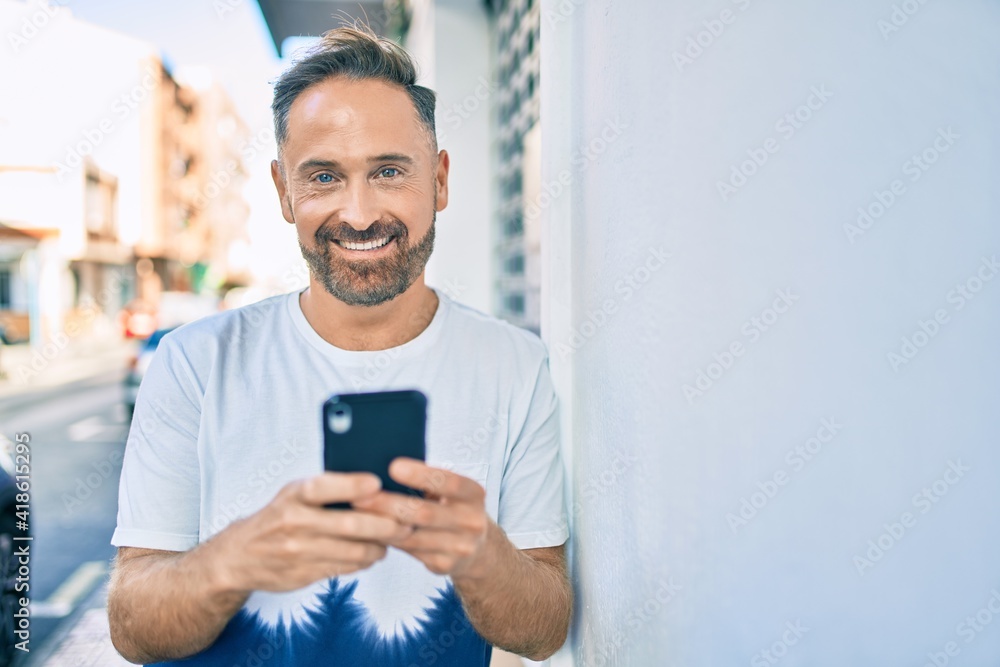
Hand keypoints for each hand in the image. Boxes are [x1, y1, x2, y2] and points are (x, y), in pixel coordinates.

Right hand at [214, 472, 413, 592]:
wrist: (238, 557)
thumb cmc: (278, 516)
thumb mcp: (292, 494)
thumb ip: (326, 489)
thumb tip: (375, 485)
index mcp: (292, 495)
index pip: (322, 487)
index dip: (351, 485)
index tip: (377, 483)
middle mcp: (293, 523)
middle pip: (348, 524)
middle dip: (385, 525)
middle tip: (407, 522)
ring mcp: (298, 552)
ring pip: (352, 551)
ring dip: (380, 546)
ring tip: (395, 538)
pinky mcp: (303, 574)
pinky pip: (344, 568)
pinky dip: (364, 561)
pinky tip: (373, 553)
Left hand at [352, 458, 490, 577]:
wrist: (477, 549)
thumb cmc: (452, 507)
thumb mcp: (451, 491)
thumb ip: (428, 480)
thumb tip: (386, 468)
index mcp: (474, 494)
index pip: (449, 483)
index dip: (421, 475)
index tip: (393, 466)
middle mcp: (472, 521)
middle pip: (425, 513)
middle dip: (389, 504)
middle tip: (360, 497)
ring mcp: (460, 547)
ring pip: (413, 536)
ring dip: (382, 526)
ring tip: (357, 515)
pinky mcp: (445, 565)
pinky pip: (409, 552)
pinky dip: (388, 541)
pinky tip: (370, 532)